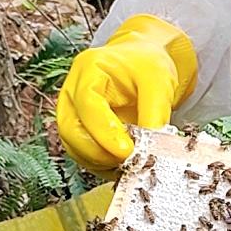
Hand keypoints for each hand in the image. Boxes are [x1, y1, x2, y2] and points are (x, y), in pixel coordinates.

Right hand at [57, 15, 196, 172]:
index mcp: (88, 69)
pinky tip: (124, 166)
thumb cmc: (147, 66)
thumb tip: (152, 147)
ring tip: (130, 164)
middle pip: (70, 129)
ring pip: (73, 146)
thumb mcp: (159, 80)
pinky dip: (102, 165)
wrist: (143, 64)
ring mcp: (73, 112)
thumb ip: (156, 111)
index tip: (126, 150)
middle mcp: (72, 92)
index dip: (104, 131)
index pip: (87, 104)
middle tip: (129, 161)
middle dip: (98, 152)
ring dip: (99, 162)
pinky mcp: (80, 130)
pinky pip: (83, 154)